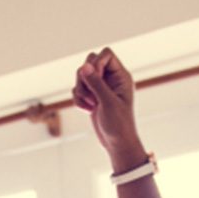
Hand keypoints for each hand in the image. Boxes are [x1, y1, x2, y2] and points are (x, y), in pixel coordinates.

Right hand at [73, 49, 145, 169]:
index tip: (95, 79)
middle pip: (90, 62)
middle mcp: (111, 79)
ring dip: (80, 90)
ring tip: (89, 104)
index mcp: (120, 76)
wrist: (116, 143)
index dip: (97, 63)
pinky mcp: (92, 97)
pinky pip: (78, 89)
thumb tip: (84, 66)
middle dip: (85, 78)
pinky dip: (78, 99)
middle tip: (90, 94)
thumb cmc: (119, 124)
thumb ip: (96, 83)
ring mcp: (101, 88)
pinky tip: (87, 110)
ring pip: (82, 76)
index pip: (106, 54)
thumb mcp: (107, 102)